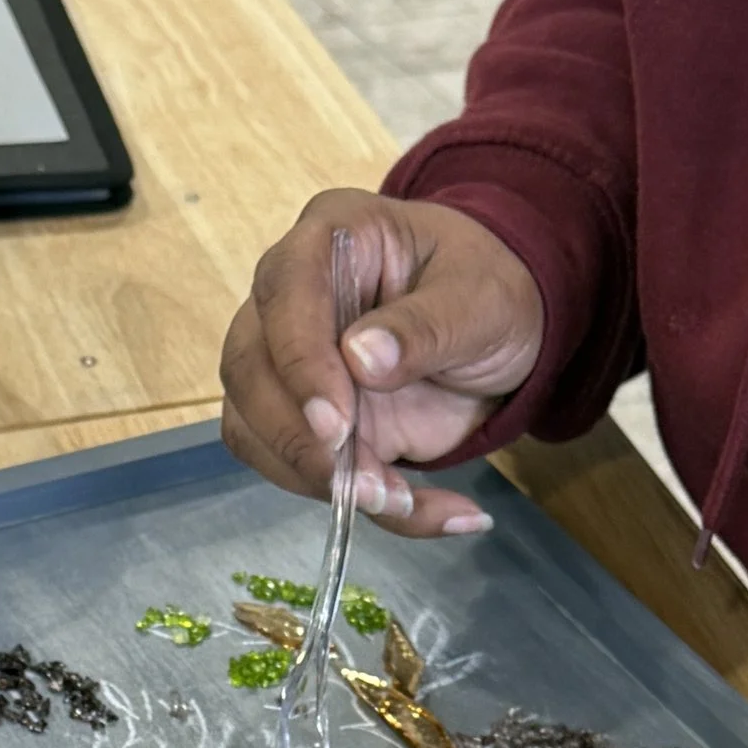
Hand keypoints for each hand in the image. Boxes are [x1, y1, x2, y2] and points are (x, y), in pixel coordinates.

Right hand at [218, 190, 544, 539]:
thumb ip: (425, 327)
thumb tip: (360, 359)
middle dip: (296, 437)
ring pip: (254, 428)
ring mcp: (288, 363)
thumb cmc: (489, 290)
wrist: (500, 331)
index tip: (335, 425)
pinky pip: (294, 469)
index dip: (299, 363)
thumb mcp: (480, 299)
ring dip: (316, 479)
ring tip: (398, 500)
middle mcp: (289, 298)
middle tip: (362, 484)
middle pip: (247, 368)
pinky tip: (412, 508)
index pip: (283, 293)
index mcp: (329, 238)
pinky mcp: (303, 419)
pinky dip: (349, 504)